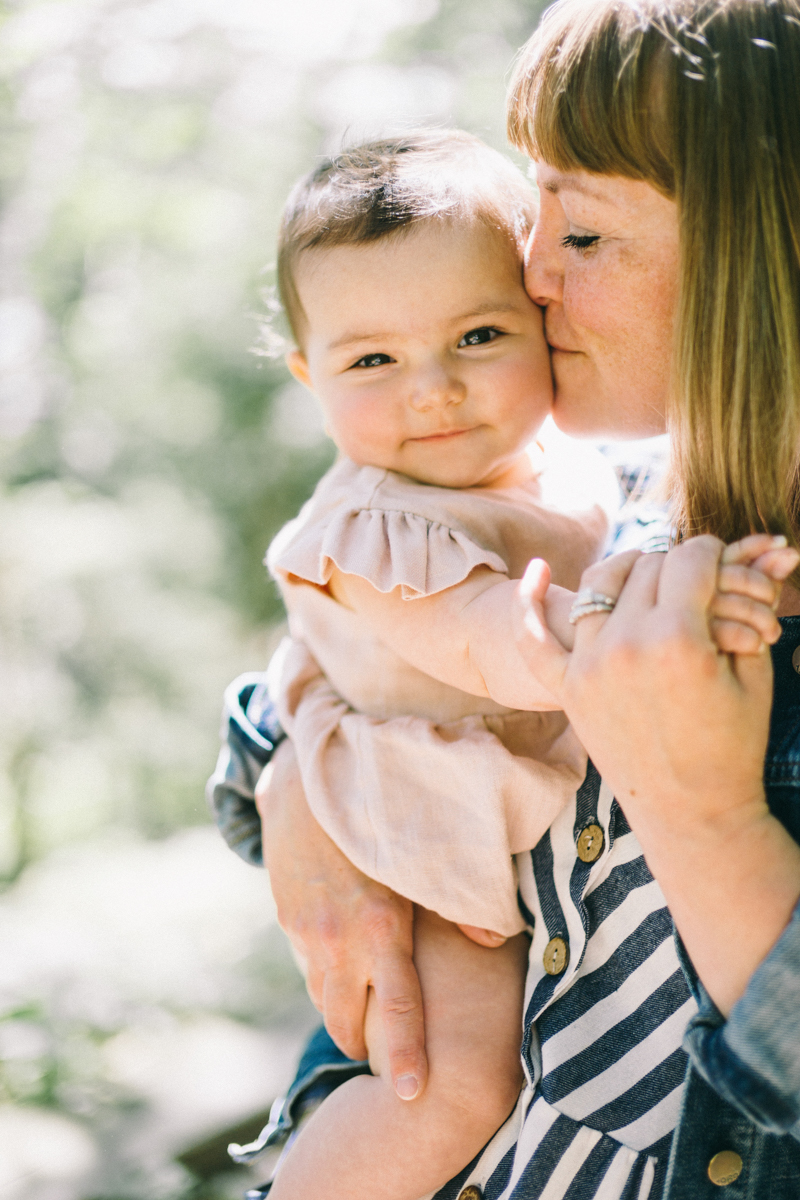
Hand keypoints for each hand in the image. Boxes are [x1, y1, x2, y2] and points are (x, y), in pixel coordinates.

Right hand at [257, 739, 426, 1098]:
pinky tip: (338, 964)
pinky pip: (306, 962)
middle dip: (363, 1043)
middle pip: (347, 1018)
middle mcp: (337, 938)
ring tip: (360, 1022)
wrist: (305, 779)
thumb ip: (455, 901)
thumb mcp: (420, 855)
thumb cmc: (376, 813)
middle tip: (379, 1059)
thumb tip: (494, 940)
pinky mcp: (287, 915)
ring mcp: (306, 930)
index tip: (410, 1094)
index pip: (399, 1007)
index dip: (404, 1055)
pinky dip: (323, 974)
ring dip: (340, 1011)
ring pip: (321, 994)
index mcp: (380, 927)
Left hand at [516, 537, 799, 1011]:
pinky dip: (527, 604)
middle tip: (697, 582)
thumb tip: (767, 547)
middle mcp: (626, 645)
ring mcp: (589, 666)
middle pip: (649, 564)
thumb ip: (748, 603)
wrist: (693, 813)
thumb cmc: (734, 744)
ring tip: (650, 579)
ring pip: (600, 583)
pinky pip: (534, 640)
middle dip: (679, 565)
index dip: (715, 553)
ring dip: (629, 572)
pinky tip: (535, 570)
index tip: (724, 561)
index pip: (692, 558)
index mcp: (679, 640)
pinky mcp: (568, 689)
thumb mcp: (754, 672)